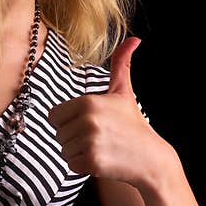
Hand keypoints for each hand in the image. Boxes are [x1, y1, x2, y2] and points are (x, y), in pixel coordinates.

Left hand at [47, 37, 175, 189]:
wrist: (151, 158)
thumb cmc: (133, 124)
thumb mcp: (124, 92)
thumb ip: (121, 64)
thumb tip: (134, 38)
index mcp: (88, 101)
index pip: (54, 115)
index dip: (68, 121)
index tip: (89, 122)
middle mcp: (87, 120)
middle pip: (58, 133)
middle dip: (74, 137)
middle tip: (99, 137)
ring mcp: (89, 141)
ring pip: (63, 149)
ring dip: (78, 152)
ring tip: (101, 147)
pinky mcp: (92, 162)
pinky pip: (70, 165)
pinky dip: (82, 166)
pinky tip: (101, 160)